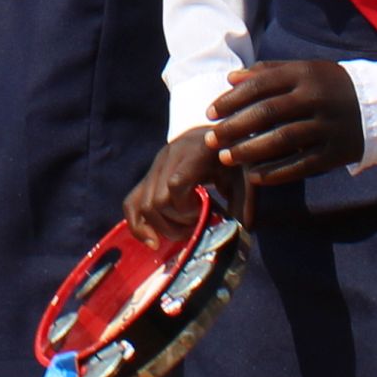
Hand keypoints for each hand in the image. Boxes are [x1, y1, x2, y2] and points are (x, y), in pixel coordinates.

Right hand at [126, 129, 241, 243]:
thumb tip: (240, 233)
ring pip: (144, 204)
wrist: (215, 136)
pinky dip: (138, 225)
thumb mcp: (244, 178)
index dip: (187, 209)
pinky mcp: (149, 176)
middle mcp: (169, 156)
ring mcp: (156, 165)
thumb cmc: (232, 158)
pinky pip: (132, 202)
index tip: (205, 214)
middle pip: (158, 200)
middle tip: (197, 225)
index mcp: (194, 152)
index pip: (176, 184)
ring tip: (183, 230)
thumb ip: (243, 204)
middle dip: (177, 222)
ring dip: (162, 226)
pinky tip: (153, 241)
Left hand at [204, 60, 363, 184]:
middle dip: (234, 127)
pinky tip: (254, 176)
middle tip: (210, 139)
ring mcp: (327, 126)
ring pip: (281, 140)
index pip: (260, 85)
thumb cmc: (330, 86)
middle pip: (267, 113)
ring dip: (249, 151)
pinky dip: (276, 172)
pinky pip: (301, 165)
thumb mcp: (305, 70)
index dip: (231, 99)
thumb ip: (268, 72)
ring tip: (226, 158)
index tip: (210, 113)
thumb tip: (230, 79)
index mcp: (305, 74)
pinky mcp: (336, 152)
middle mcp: (316, 98)